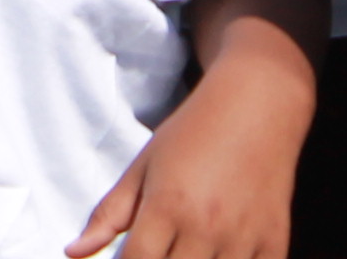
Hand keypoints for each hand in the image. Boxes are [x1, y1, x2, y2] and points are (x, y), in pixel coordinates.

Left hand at [68, 0, 311, 258]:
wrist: (258, 104)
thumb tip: (72, 252)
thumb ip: (108, 214)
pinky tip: (218, 257)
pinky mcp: (274, 243)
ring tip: (183, 251)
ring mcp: (243, 238)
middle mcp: (206, 226)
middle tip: (156, 252)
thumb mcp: (144, 166)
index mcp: (167, 205)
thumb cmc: (193, 133)